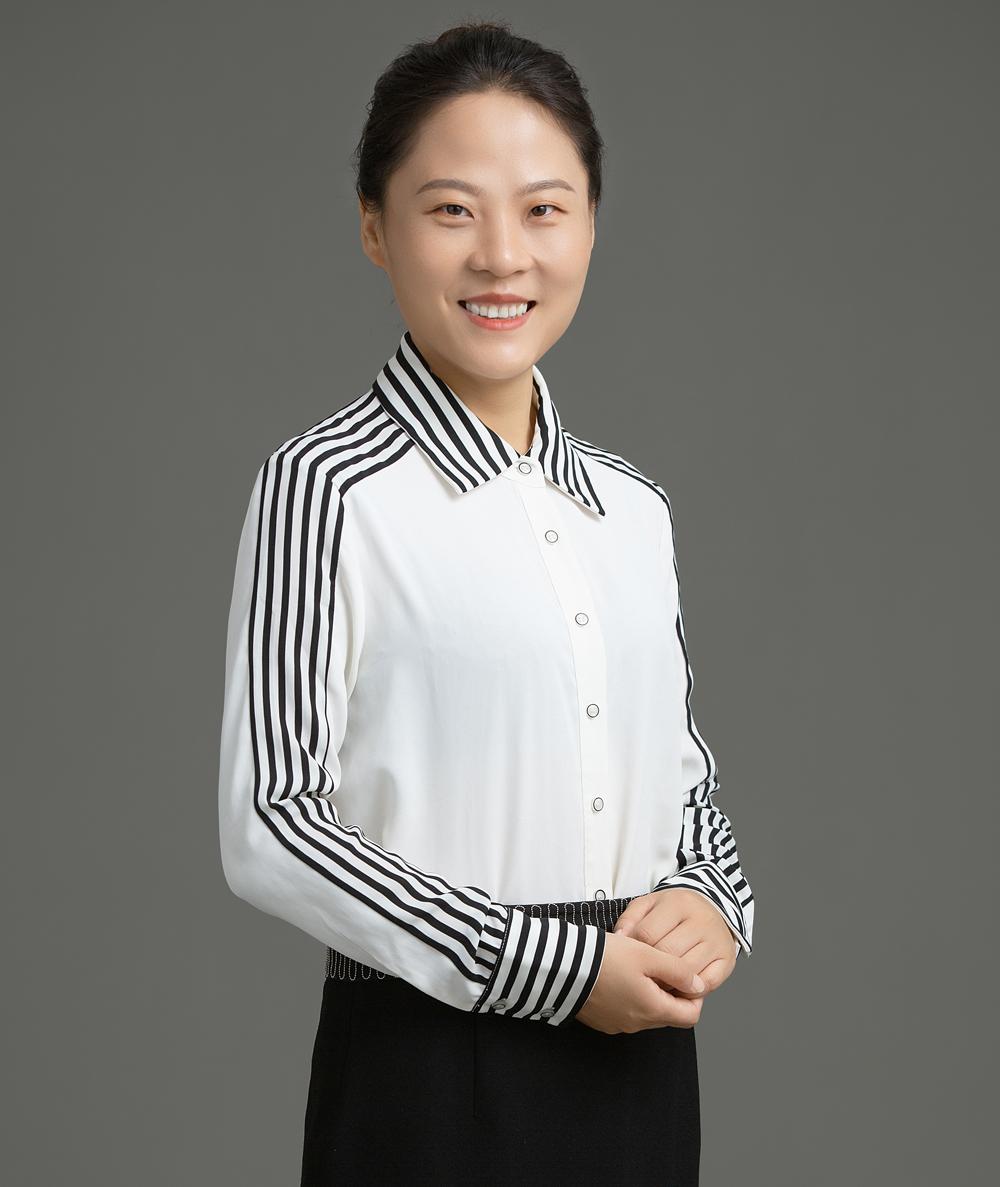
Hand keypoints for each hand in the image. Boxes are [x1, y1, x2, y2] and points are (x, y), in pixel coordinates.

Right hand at [573, 930, 705, 1034]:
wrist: (563, 968)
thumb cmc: (606, 959)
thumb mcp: (648, 955)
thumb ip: (678, 970)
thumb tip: (698, 985)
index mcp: (652, 1010)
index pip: (690, 1016)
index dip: (694, 997)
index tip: (686, 977)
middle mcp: (636, 1024)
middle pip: (668, 1015)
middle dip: (671, 994)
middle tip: (662, 967)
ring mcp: (617, 1024)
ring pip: (646, 1013)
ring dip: (649, 995)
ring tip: (638, 968)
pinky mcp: (601, 1020)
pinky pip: (625, 1012)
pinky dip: (629, 997)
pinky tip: (619, 976)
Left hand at [611, 888, 739, 995]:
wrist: (711, 908)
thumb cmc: (674, 911)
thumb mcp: (649, 905)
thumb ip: (630, 919)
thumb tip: (619, 939)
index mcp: (678, 903)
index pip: (648, 933)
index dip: (634, 950)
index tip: (630, 957)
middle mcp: (701, 921)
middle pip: (667, 954)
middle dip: (650, 969)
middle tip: (641, 975)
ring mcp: (716, 941)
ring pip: (687, 971)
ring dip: (668, 983)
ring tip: (657, 983)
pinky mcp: (727, 960)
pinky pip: (707, 984)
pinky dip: (690, 991)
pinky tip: (678, 987)